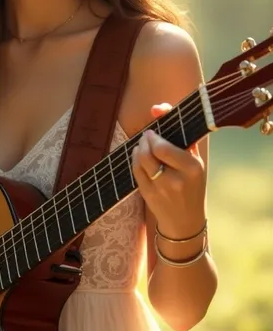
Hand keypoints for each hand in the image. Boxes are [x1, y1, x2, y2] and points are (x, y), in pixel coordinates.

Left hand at [132, 103, 206, 237]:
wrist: (185, 222)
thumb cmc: (192, 185)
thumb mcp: (195, 160)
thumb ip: (180, 133)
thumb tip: (157, 108)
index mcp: (192, 168)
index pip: (164, 147)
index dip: (153, 136)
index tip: (152, 131)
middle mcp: (176, 180)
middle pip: (150, 153)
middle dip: (145, 140)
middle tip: (147, 136)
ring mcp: (160, 189)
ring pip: (140, 161)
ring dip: (138, 149)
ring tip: (144, 146)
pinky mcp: (148, 195)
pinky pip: (135, 171)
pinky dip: (135, 160)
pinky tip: (140, 158)